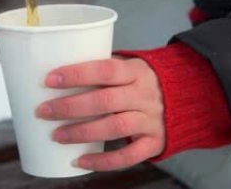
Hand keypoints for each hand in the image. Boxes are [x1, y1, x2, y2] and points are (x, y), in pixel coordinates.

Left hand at [37, 58, 165, 170]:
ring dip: (82, 132)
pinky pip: (128, 156)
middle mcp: (145, 95)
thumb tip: (58, 79)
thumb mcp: (130, 68)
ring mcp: (151, 120)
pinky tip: (80, 160)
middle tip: (43, 111)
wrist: (187, 98)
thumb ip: (103, 73)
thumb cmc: (144, 82)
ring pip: (115, 127)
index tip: (49, 80)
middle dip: (70, 107)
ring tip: (57, 136)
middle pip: (105, 101)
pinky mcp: (154, 142)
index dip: (77, 74)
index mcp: (137, 71)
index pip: (105, 70)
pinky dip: (103, 161)